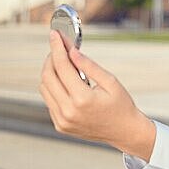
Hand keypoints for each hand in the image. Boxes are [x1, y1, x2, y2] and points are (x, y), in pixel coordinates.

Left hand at [39, 30, 155, 160]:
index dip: (57, 48)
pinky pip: (49, 101)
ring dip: (50, 73)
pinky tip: (65, 82)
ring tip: (63, 65)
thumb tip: (72, 51)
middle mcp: (68, 111)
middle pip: (48, 77)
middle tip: (58, 48)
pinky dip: (53, 87)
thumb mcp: (110, 82)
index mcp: (82, 99)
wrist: (124, 132)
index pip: (62, 67)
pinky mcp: (60, 125)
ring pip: (44, 89)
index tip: (54, 36)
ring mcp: (62, 120)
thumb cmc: (121, 106)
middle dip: (51, 58)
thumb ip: (89, 66)